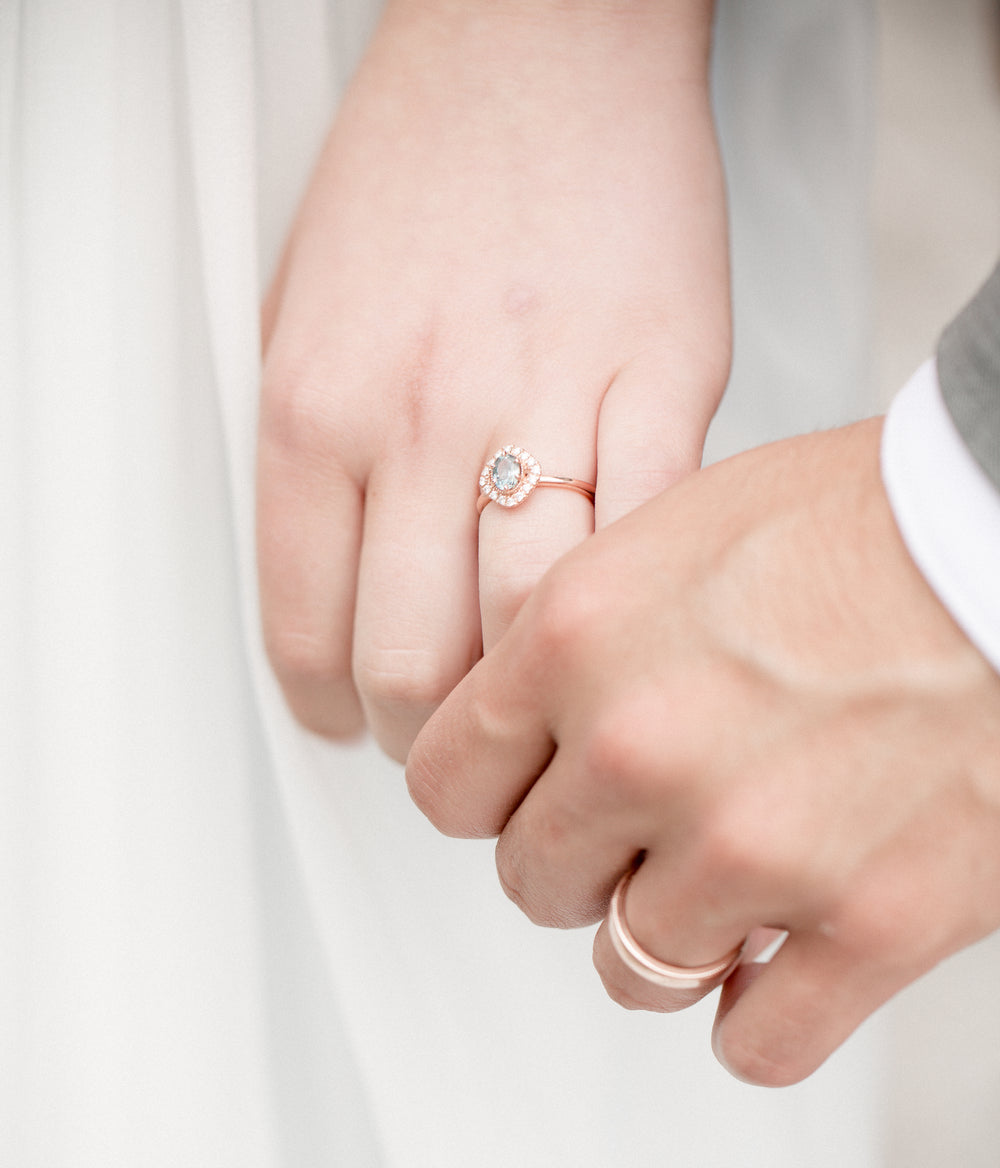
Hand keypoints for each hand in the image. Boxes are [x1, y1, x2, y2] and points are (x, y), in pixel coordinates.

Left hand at [257, 0, 727, 759]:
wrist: (539, 43)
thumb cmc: (420, 174)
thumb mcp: (298, 320)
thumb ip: (311, 476)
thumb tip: (330, 606)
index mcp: (315, 411)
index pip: (305, 638)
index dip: (334, 712)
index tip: (357, 721)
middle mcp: (419, 418)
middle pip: (412, 666)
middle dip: (430, 738)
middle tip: (452, 733)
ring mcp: (545, 401)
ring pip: (529, 636)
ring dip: (532, 702)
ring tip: (535, 698)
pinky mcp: (664, 385)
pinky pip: (643, 549)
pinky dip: (627, 610)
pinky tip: (614, 616)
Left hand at [407, 420, 999, 1083]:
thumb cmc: (870, 522)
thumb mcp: (678, 529)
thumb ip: (581, 637)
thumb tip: (532, 728)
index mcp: (579, 639)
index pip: (446, 786)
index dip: (488, 802)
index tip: (526, 804)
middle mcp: (643, 748)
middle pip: (533, 882)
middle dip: (581, 867)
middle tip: (640, 839)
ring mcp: (751, 848)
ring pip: (632, 971)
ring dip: (670, 943)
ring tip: (722, 897)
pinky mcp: (868, 925)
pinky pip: (756, 1045)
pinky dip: (761, 1021)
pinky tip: (783, 967)